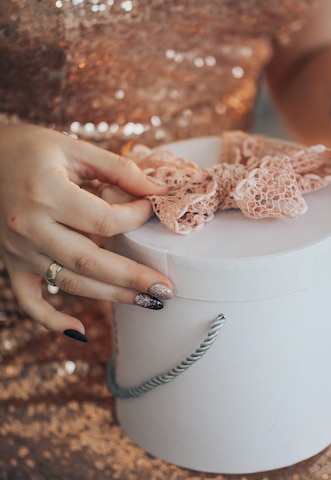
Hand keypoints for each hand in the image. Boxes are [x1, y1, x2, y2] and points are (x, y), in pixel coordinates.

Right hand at [0, 124, 172, 337]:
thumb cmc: (30, 149)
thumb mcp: (74, 148)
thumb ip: (119, 170)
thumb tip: (160, 190)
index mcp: (46, 193)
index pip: (104, 220)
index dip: (136, 218)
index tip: (152, 211)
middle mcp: (30, 226)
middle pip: (90, 261)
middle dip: (133, 277)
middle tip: (167, 288)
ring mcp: (19, 249)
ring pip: (70, 282)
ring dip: (112, 296)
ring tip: (148, 302)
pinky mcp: (12, 262)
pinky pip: (29, 300)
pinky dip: (52, 320)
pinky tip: (81, 331)